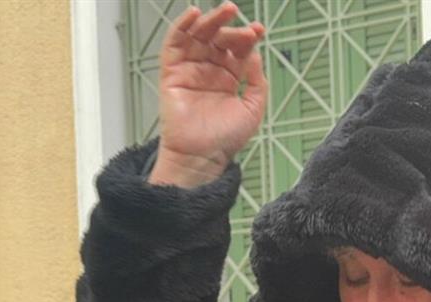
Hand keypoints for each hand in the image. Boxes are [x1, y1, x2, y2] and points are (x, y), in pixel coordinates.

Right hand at [151, 2, 267, 186]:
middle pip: (220, 39)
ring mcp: (191, 69)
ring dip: (212, 21)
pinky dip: (182, 26)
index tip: (258, 31)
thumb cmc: (225, 139)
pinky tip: (194, 14)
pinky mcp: (172, 72)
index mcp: (230, 78)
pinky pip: (175, 43)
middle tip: (245, 26)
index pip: (239, 50)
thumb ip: (256, 81)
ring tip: (226, 10)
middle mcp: (210, 70)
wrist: (202, 157)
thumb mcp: (253, 109)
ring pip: (199, 36)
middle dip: (233, 29)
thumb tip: (254, 55)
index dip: (248, 38)